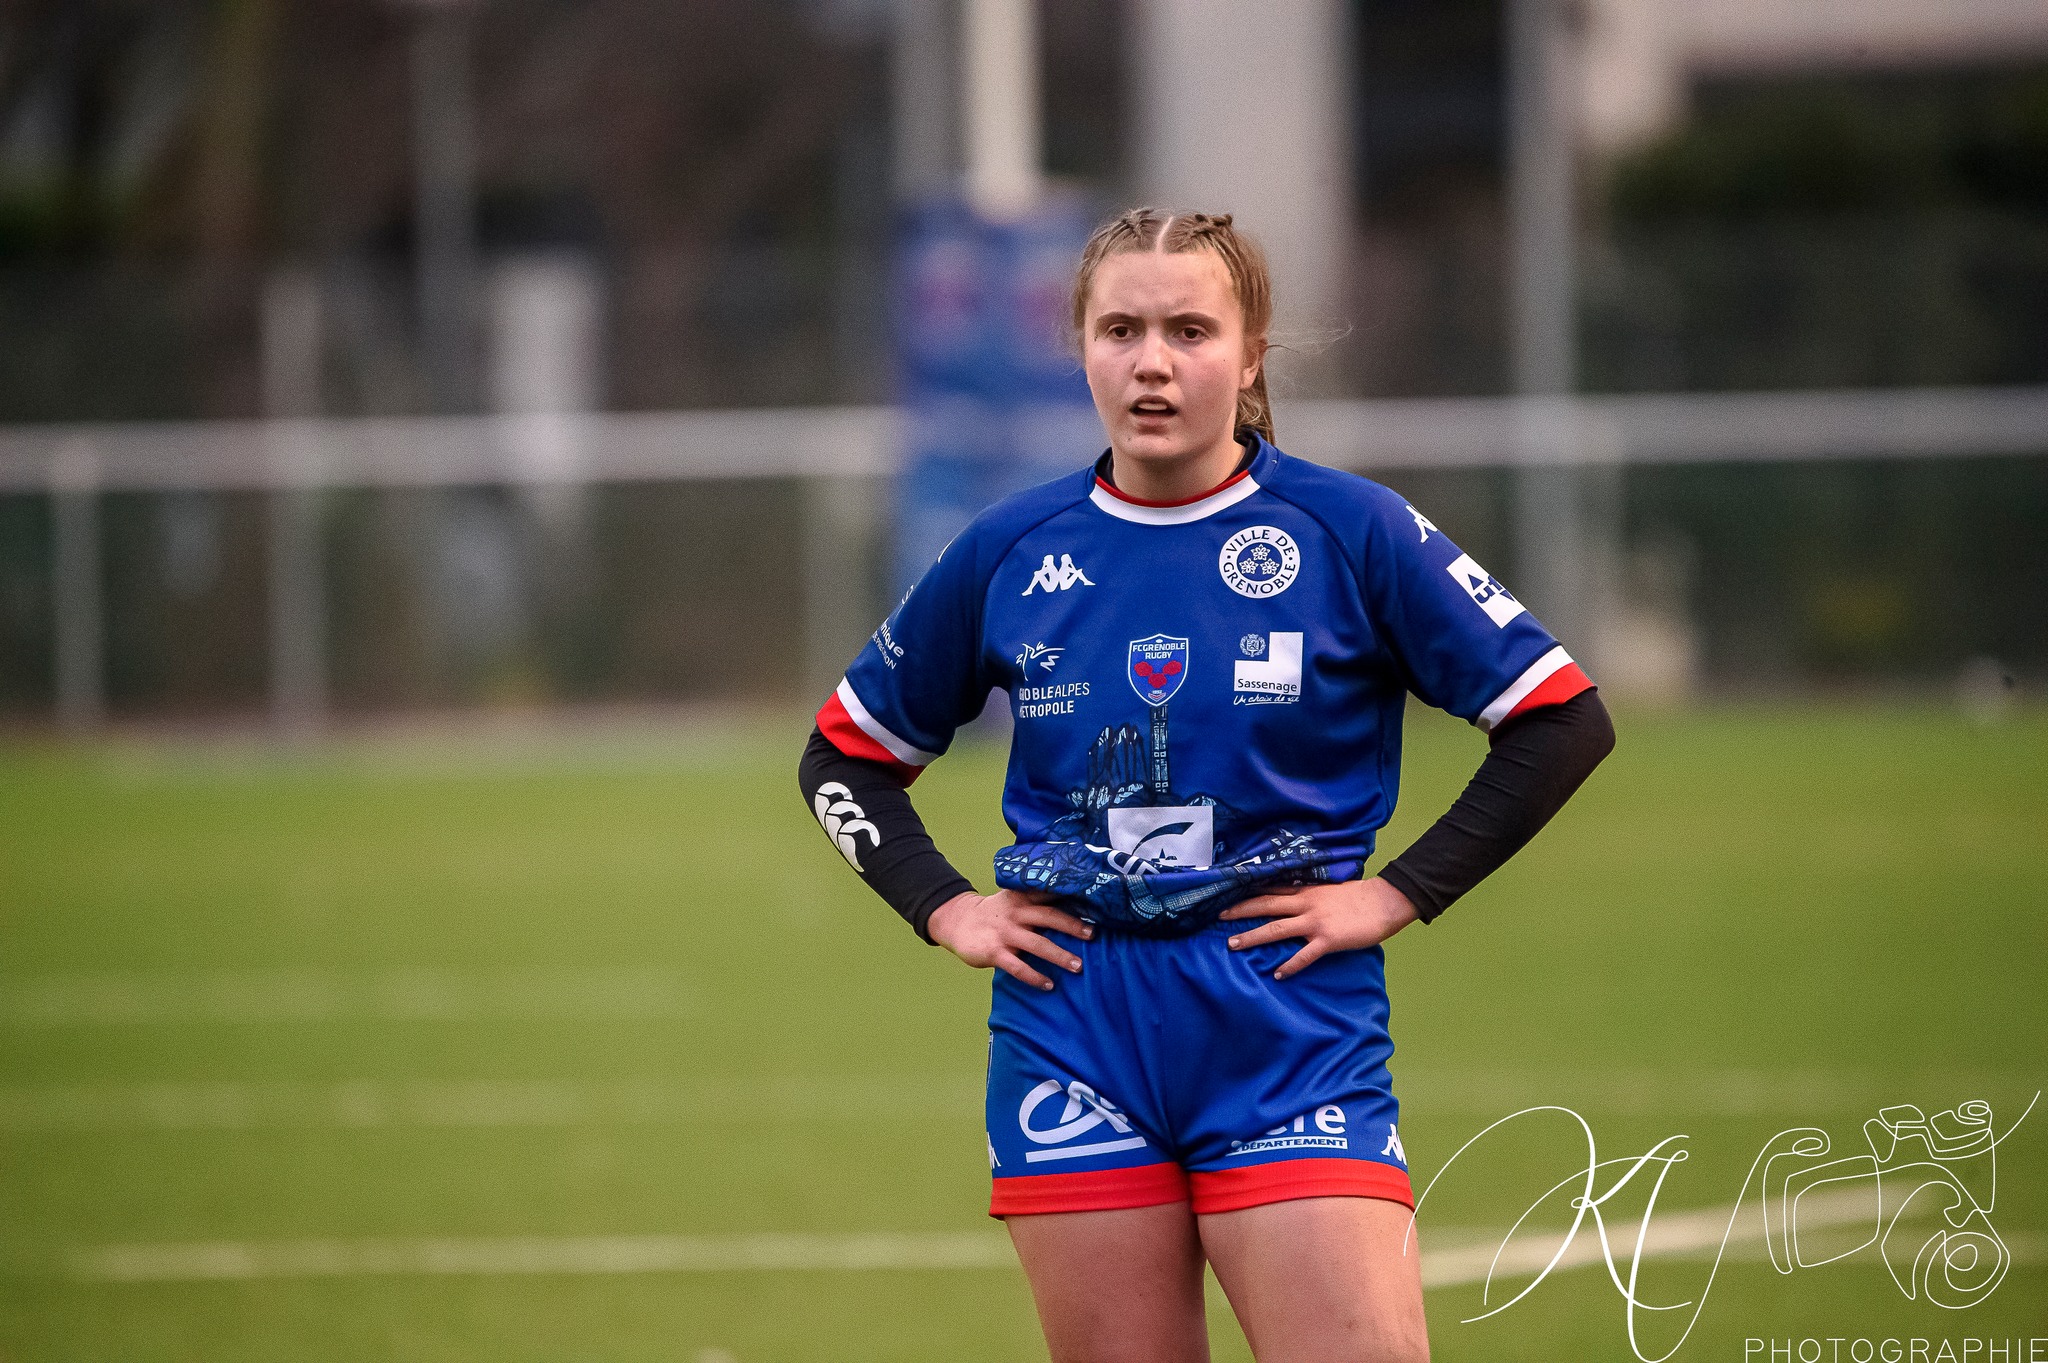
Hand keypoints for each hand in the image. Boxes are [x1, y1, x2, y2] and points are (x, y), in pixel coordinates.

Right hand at [927, 890, 1093, 991]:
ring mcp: (1004, 933)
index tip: (1095, 905)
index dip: (1072, 899)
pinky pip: (1018, 967)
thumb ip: (1036, 903)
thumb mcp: (1012, 899)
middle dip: (1073, 927)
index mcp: (1022, 897)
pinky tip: (1049, 985)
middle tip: (1093, 936)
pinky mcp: (994, 952)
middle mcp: (1016, 913)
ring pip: (1037, 944)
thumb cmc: (994, 913)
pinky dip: (1035, 977)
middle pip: (1049, 918)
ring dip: (1059, 955)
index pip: (1050, 895)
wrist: (957, 920)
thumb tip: (1074, 910)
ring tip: (1078, 966)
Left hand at [1219, 878, 1418, 979]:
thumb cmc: (1359, 897)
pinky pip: (1304, 955)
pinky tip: (1278, 975)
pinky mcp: (1327, 940)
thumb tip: (1295, 900)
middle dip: (1240, 911)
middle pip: (1265, 905)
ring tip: (1233, 945)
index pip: (1270, 891)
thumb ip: (1310, 896)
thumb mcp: (1329, 890)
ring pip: (1276, 929)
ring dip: (1253, 936)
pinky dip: (1290, 965)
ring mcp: (1315, 922)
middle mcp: (1305, 904)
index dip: (1248, 894)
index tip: (1228, 896)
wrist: (1384, 901)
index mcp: (1306, 891)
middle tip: (1219, 917)